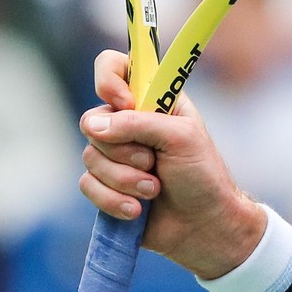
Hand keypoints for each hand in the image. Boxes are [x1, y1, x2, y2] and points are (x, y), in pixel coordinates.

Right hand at [79, 49, 264, 279]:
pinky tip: (138, 211)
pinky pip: (87, 185)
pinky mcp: (106, 186)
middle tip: (155, 162)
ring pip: (90, 157)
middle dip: (126, 150)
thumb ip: (139, 124)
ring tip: (154, 189)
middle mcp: (129, 123)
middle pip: (94, 120)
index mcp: (152, 99)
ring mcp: (115, 155)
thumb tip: (93, 125)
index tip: (125, 103)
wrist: (205, 225)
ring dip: (125, 179)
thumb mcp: (182, 138)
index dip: (109, 79)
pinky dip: (114, 200)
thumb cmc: (203, 175)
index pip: (115, 66)